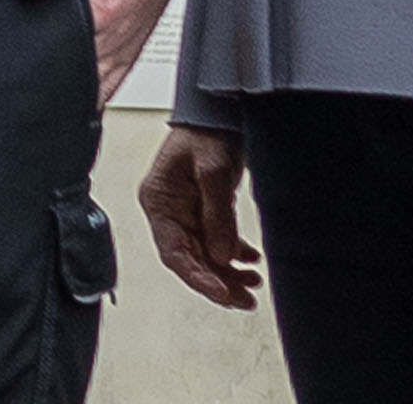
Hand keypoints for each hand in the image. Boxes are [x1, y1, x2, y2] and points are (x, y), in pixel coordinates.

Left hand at [12, 0, 192, 101]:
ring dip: (65, 94)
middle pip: (71, 81)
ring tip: (37, 91)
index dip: (30, 66)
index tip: (9, 68)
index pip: (57, 58)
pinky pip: (106, 87)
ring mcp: (120, 52)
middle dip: (43, 86)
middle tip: (15, 82)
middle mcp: (112, 42)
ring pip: (89, 92)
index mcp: (100, 15)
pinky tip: (69, 94)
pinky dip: (87, 95)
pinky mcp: (126, 54)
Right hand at [139, 122, 256, 309]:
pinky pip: (216, 243)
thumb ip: (216, 214)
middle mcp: (168, 212)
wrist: (218, 112)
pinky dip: (234, 255)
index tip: (222, 292)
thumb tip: (221, 256)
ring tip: (253, 285)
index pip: (173, 252)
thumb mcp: (212, 170)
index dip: (197, 277)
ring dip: (228, 273)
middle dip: (218, 283)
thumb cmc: (206, 133)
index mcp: (158, 201)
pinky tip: (251, 260)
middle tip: (245, 300)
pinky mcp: (203, 211)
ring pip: (205, 256)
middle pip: (191, 260)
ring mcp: (186, 213)